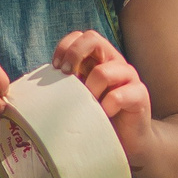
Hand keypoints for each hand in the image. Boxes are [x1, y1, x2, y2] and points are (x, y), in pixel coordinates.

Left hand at [53, 30, 154, 166]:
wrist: (128, 141)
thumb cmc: (99, 117)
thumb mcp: (79, 96)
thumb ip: (67, 84)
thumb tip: (37, 81)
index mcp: (100, 59)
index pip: (80, 36)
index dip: (65, 47)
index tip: (55, 68)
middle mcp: (115, 62)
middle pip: (93, 38)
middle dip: (74, 55)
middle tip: (66, 76)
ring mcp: (130, 77)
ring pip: (103, 72)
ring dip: (90, 91)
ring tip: (90, 106)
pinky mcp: (140, 94)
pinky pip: (118, 96)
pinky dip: (106, 108)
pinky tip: (105, 115)